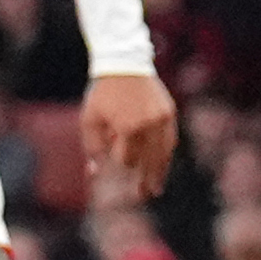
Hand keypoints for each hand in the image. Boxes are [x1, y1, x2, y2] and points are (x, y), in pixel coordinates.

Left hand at [81, 72, 179, 203]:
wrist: (123, 64)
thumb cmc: (102, 94)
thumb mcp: (90, 119)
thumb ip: (92, 147)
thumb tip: (93, 174)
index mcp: (129, 128)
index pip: (127, 159)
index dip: (119, 159)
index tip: (113, 152)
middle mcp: (150, 125)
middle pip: (150, 161)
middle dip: (145, 180)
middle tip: (144, 196)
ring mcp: (163, 119)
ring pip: (164, 153)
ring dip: (160, 171)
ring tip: (156, 188)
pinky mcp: (170, 112)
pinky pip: (170, 139)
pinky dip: (166, 153)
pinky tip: (162, 164)